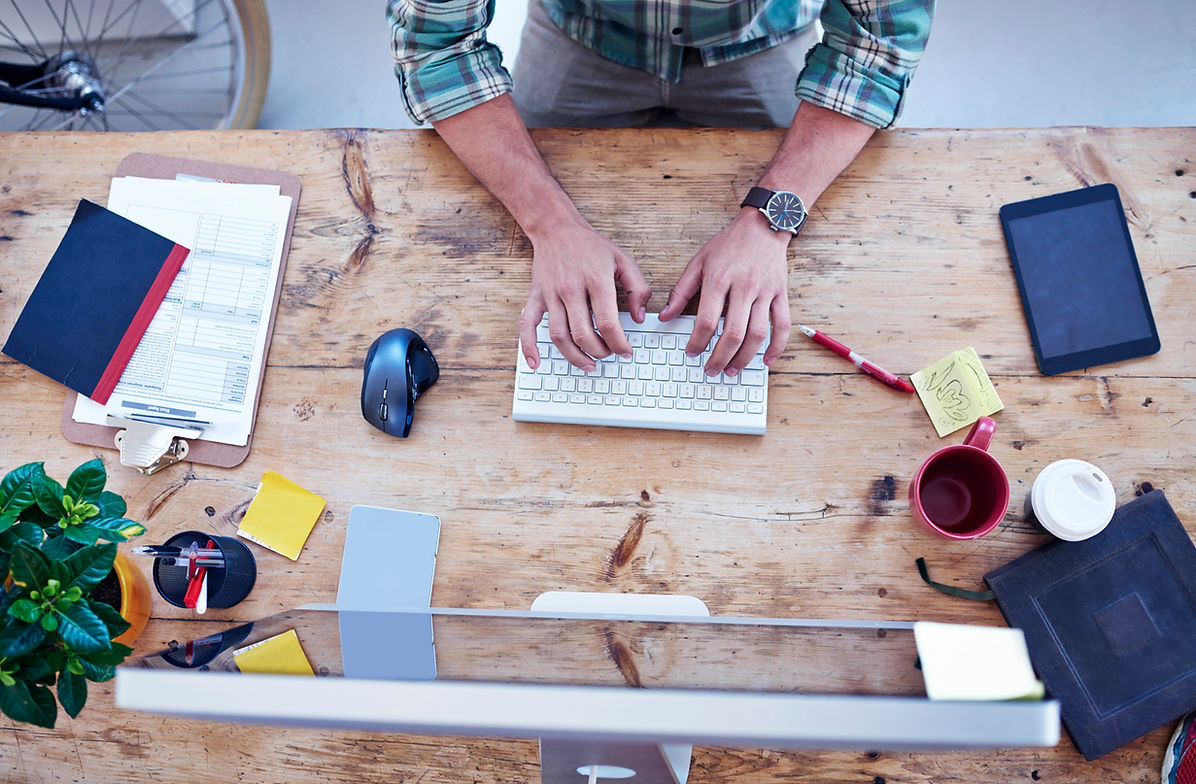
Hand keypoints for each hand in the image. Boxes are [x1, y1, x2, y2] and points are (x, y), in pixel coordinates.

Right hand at [519, 218, 651, 370]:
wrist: (556, 228)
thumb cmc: (591, 246)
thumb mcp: (624, 260)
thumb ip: (638, 288)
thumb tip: (639, 317)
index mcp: (595, 280)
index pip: (607, 323)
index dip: (619, 343)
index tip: (626, 351)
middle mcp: (570, 289)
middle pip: (583, 334)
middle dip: (600, 352)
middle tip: (609, 354)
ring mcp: (550, 294)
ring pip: (559, 336)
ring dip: (574, 357)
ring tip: (588, 364)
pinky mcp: (535, 297)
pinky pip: (527, 326)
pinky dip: (529, 347)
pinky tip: (536, 362)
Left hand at [658, 209, 792, 375]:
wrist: (762, 225)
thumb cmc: (729, 244)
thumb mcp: (698, 262)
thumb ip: (681, 291)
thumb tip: (665, 316)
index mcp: (719, 279)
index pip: (706, 321)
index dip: (697, 342)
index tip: (692, 352)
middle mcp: (744, 287)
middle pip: (732, 333)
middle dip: (719, 357)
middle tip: (710, 369)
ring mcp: (765, 292)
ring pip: (757, 334)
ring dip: (743, 358)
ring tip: (731, 370)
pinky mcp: (780, 294)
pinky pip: (782, 325)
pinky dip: (777, 346)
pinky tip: (767, 361)